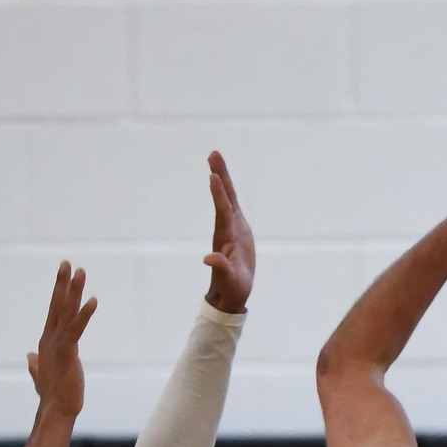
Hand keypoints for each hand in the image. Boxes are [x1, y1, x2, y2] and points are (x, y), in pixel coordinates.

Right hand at [27, 261, 96, 416]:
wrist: (56, 410)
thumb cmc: (52, 395)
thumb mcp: (42, 375)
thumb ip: (36, 365)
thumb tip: (30, 358)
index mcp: (47, 342)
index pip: (54, 312)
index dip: (59, 293)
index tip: (64, 275)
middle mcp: (50, 339)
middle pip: (57, 305)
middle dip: (62, 283)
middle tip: (67, 262)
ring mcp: (58, 344)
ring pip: (66, 312)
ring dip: (73, 291)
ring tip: (80, 271)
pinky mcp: (68, 352)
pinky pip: (76, 328)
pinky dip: (84, 314)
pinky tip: (92, 300)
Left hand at [203, 149, 254, 312]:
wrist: (231, 292)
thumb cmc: (231, 288)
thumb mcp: (228, 280)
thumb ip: (220, 268)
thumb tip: (208, 259)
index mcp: (226, 237)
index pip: (222, 211)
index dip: (219, 194)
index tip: (213, 176)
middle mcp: (227, 228)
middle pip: (224, 197)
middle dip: (220, 175)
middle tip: (213, 154)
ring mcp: (232, 227)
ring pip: (227, 197)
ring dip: (222, 176)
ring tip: (215, 156)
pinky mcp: (238, 229)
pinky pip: (233, 204)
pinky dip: (228, 190)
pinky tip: (222, 177)